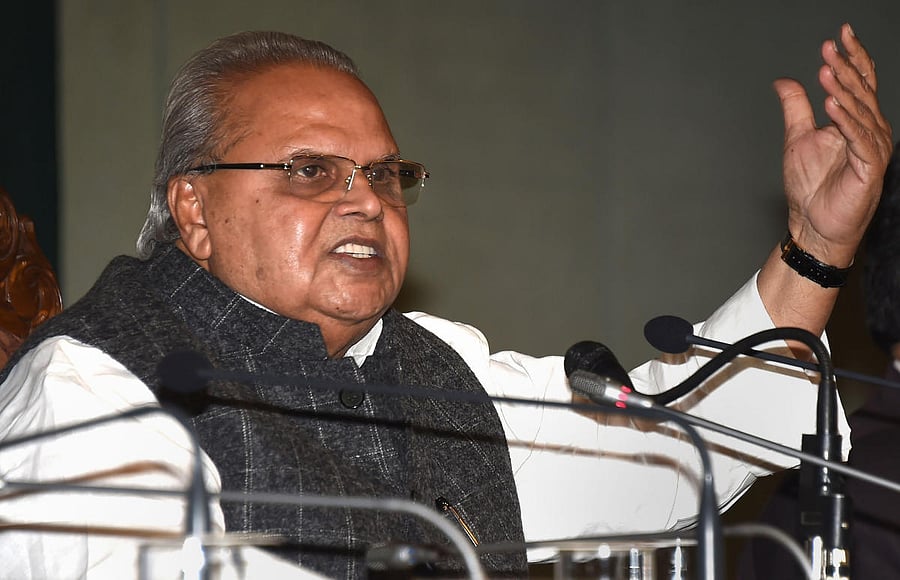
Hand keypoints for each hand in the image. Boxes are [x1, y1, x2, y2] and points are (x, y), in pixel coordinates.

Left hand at [774, 23, 892, 266]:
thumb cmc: (811, 187)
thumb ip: (796, 108)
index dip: (852, 57)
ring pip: (860, 110)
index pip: (859, 82)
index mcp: (856, 121)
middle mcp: (869, 130)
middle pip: (861, 91)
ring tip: (826, 70)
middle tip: (829, 47)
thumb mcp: (797, 137)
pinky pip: (858, 137)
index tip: (839, 34)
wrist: (814, 224)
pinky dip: (845, 119)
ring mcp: (872, 147)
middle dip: (845, 67)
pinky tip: (831, 104)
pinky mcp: (870, 166)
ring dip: (843, 89)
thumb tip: (784, 81)